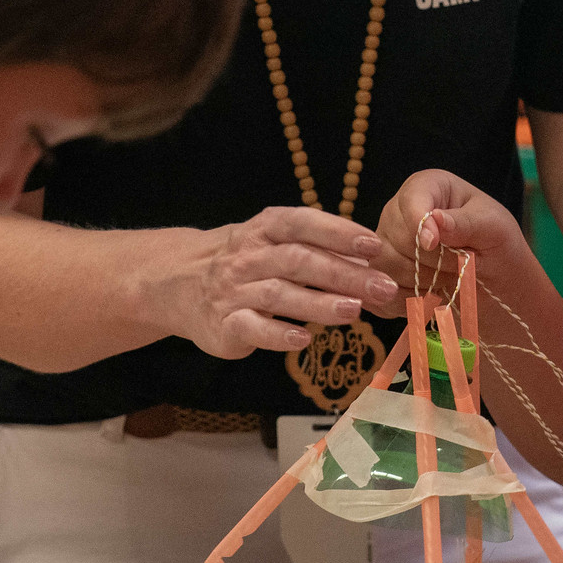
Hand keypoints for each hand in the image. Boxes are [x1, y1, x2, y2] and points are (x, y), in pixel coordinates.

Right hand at [128, 208, 402, 356]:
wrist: (181, 284)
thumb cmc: (249, 261)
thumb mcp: (278, 243)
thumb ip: (320, 249)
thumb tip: (375, 260)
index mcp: (267, 228)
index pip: (304, 223)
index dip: (339, 232)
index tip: (374, 246)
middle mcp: (249, 255)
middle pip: (299, 261)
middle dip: (344, 274)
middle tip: (382, 288)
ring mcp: (234, 289)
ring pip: (279, 294)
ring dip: (319, 303)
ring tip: (354, 311)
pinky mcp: (224, 323)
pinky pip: (252, 327)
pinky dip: (279, 334)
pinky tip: (305, 339)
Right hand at [374, 170, 529, 292]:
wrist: (494, 281)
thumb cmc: (496, 244)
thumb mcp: (493, 228)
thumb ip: (465, 222)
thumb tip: (434, 220)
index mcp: (426, 187)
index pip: (410, 202)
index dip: (419, 226)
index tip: (435, 244)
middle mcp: (398, 212)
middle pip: (396, 239)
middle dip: (432, 260)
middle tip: (459, 262)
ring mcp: (385, 244)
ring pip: (385, 267)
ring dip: (422, 282)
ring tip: (448, 277)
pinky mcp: (382, 276)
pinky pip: (380, 294)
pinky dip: (408, 301)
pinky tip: (431, 295)